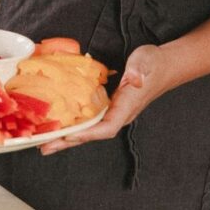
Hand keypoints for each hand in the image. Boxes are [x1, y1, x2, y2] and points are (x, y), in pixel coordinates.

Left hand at [40, 44, 170, 154]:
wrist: (164, 65)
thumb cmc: (154, 64)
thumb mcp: (145, 62)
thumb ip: (138, 71)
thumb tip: (134, 79)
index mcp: (126, 107)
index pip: (107, 128)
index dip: (87, 134)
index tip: (68, 136)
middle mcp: (119, 114)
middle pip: (92, 134)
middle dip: (68, 141)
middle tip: (44, 147)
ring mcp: (113, 110)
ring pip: (88, 128)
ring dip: (67, 135)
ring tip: (45, 141)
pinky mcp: (108, 104)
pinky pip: (88, 118)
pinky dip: (73, 123)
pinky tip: (59, 122)